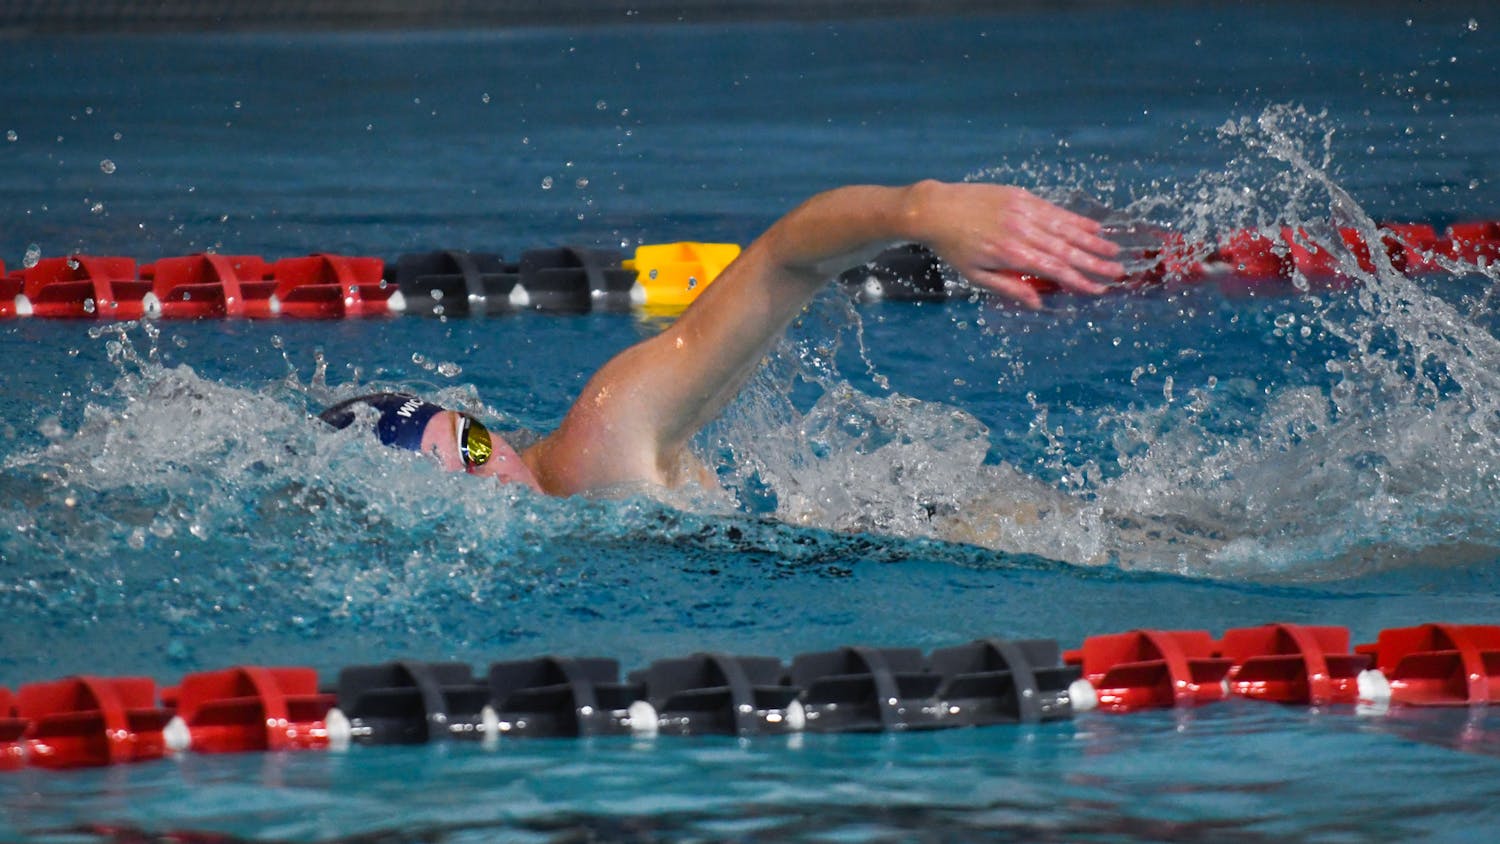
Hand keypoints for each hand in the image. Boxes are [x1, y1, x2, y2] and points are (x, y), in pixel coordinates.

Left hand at [910, 181, 1124, 308]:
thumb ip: (1009, 288)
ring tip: (1113, 251)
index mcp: (1011, 254)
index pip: (1054, 270)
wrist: (937, 209)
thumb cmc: (954, 247)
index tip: (1098, 289)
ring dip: (1092, 240)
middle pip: (1066, 249)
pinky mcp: (1022, 196)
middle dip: (1095, 262)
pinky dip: (1075, 219)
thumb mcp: (975, 276)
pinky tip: (1093, 227)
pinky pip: (1054, 210)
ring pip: (1065, 228)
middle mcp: (1022, 231)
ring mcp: (1023, 211)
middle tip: (1118, 272)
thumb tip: (1037, 303)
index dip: (1078, 281)